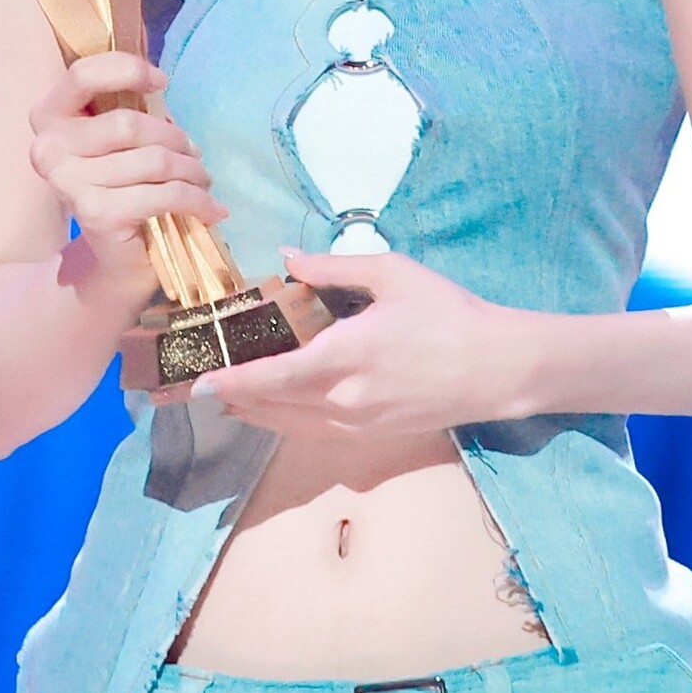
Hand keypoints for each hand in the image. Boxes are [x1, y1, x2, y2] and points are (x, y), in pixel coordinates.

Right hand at [28, 51, 226, 290]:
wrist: (112, 260)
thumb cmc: (121, 185)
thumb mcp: (120, 140)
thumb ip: (132, 110)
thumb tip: (165, 97)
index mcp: (48, 117)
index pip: (83, 75)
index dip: (127, 70)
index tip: (161, 82)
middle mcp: (48, 149)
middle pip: (129, 124)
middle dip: (175, 138)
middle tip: (194, 154)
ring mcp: (69, 183)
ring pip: (154, 160)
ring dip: (191, 171)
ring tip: (203, 180)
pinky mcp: (97, 214)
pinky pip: (164, 194)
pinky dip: (197, 201)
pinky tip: (212, 209)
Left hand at [195, 248, 541, 437]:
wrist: (498, 367)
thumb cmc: (448, 313)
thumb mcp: (392, 274)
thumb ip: (334, 269)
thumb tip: (286, 257)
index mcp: (347, 355)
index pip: (274, 376)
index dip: (231, 382)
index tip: (197, 382)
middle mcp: (345, 398)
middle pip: (273, 406)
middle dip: (231, 398)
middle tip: (194, 388)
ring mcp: (358, 423)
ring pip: (290, 424)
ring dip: (253, 413)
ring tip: (223, 400)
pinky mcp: (371, 435)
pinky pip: (313, 432)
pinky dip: (283, 423)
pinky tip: (270, 413)